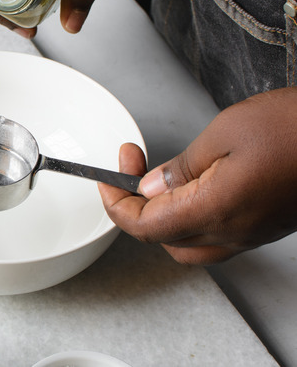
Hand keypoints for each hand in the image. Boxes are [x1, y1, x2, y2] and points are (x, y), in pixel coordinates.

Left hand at [99, 87, 296, 264]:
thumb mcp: (224, 133)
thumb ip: (181, 167)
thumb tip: (149, 187)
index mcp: (214, 212)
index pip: (143, 227)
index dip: (115, 203)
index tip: (111, 173)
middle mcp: (232, 233)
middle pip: (161, 240)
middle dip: (135, 208)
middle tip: (131, 167)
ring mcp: (251, 233)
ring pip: (188, 244)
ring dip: (162, 217)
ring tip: (158, 178)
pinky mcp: (265, 226)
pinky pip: (216, 237)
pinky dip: (191, 217)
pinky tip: (192, 186)